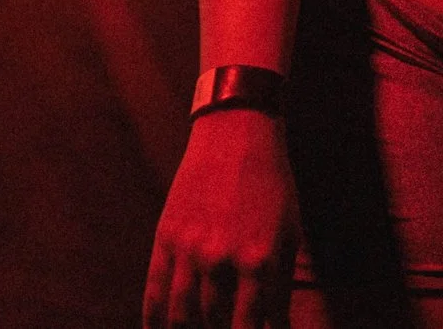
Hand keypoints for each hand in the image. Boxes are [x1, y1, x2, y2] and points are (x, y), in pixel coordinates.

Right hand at [143, 109, 299, 328]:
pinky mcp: (165, 238)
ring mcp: (190, 249)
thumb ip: (280, 283)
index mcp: (260, 258)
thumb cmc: (272, 184)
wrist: (237, 133)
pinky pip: (155, 291)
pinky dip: (154, 320)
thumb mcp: (289, 231)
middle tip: (227, 328)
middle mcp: (223, 258)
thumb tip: (275, 326)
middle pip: (216, 322)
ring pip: (183, 315)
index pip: (255, 325)